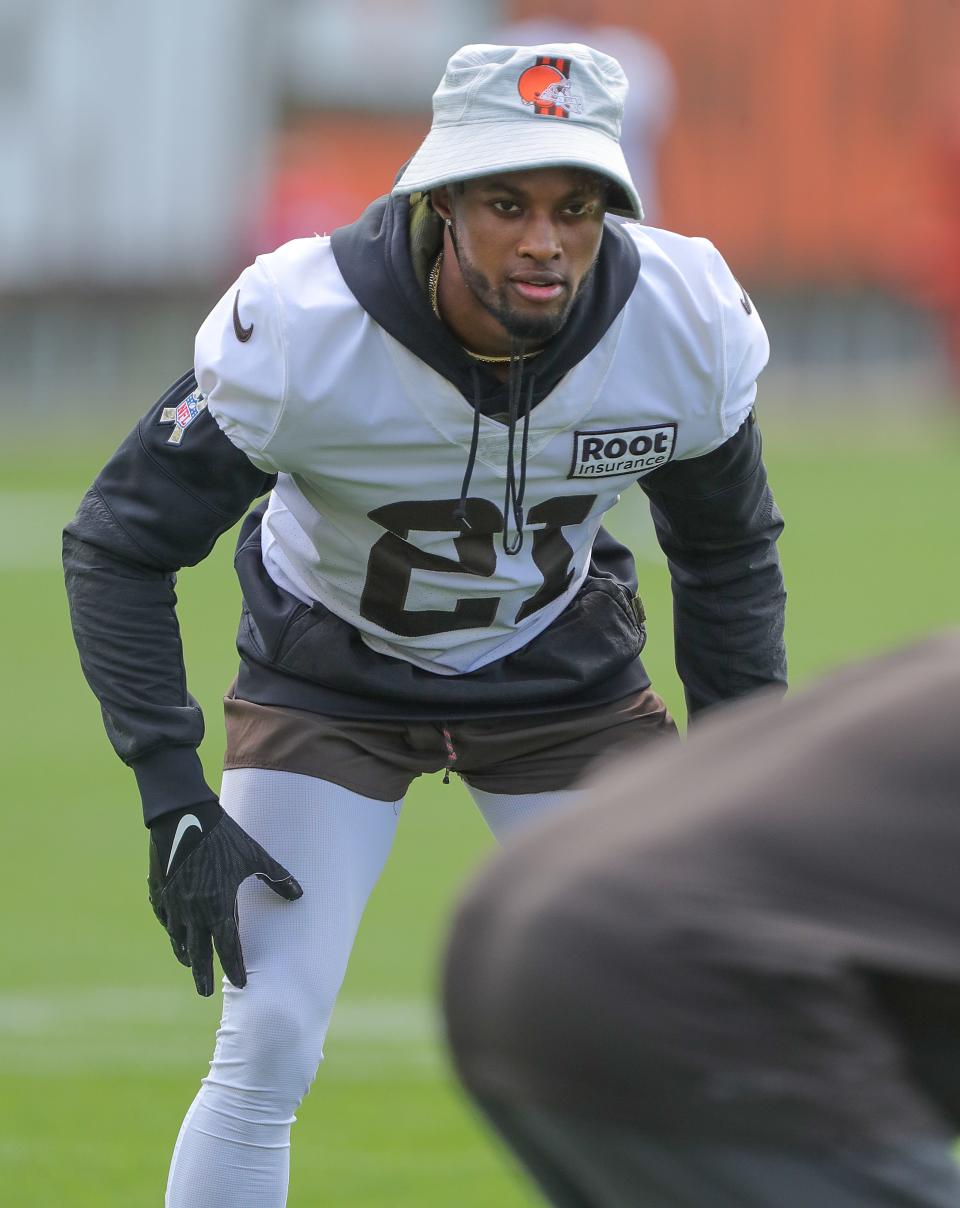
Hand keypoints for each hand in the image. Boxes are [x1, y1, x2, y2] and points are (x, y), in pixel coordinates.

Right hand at [147, 801, 302, 995]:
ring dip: (185, 954)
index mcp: (218, 905)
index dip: (234, 966)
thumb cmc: (224, 835)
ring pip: (177, 938)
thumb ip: (276, 877)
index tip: (240, 983)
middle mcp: (193, 911)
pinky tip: (174, 932)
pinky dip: (170, 929)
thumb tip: (300, 894)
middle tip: (205, 993)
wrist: (183, 814)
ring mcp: (172, 902)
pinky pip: (164, 918)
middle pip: (197, 953)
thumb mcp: (254, 854)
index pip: (227, 947)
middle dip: (202, 975)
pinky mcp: (159, 890)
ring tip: (191, 963)